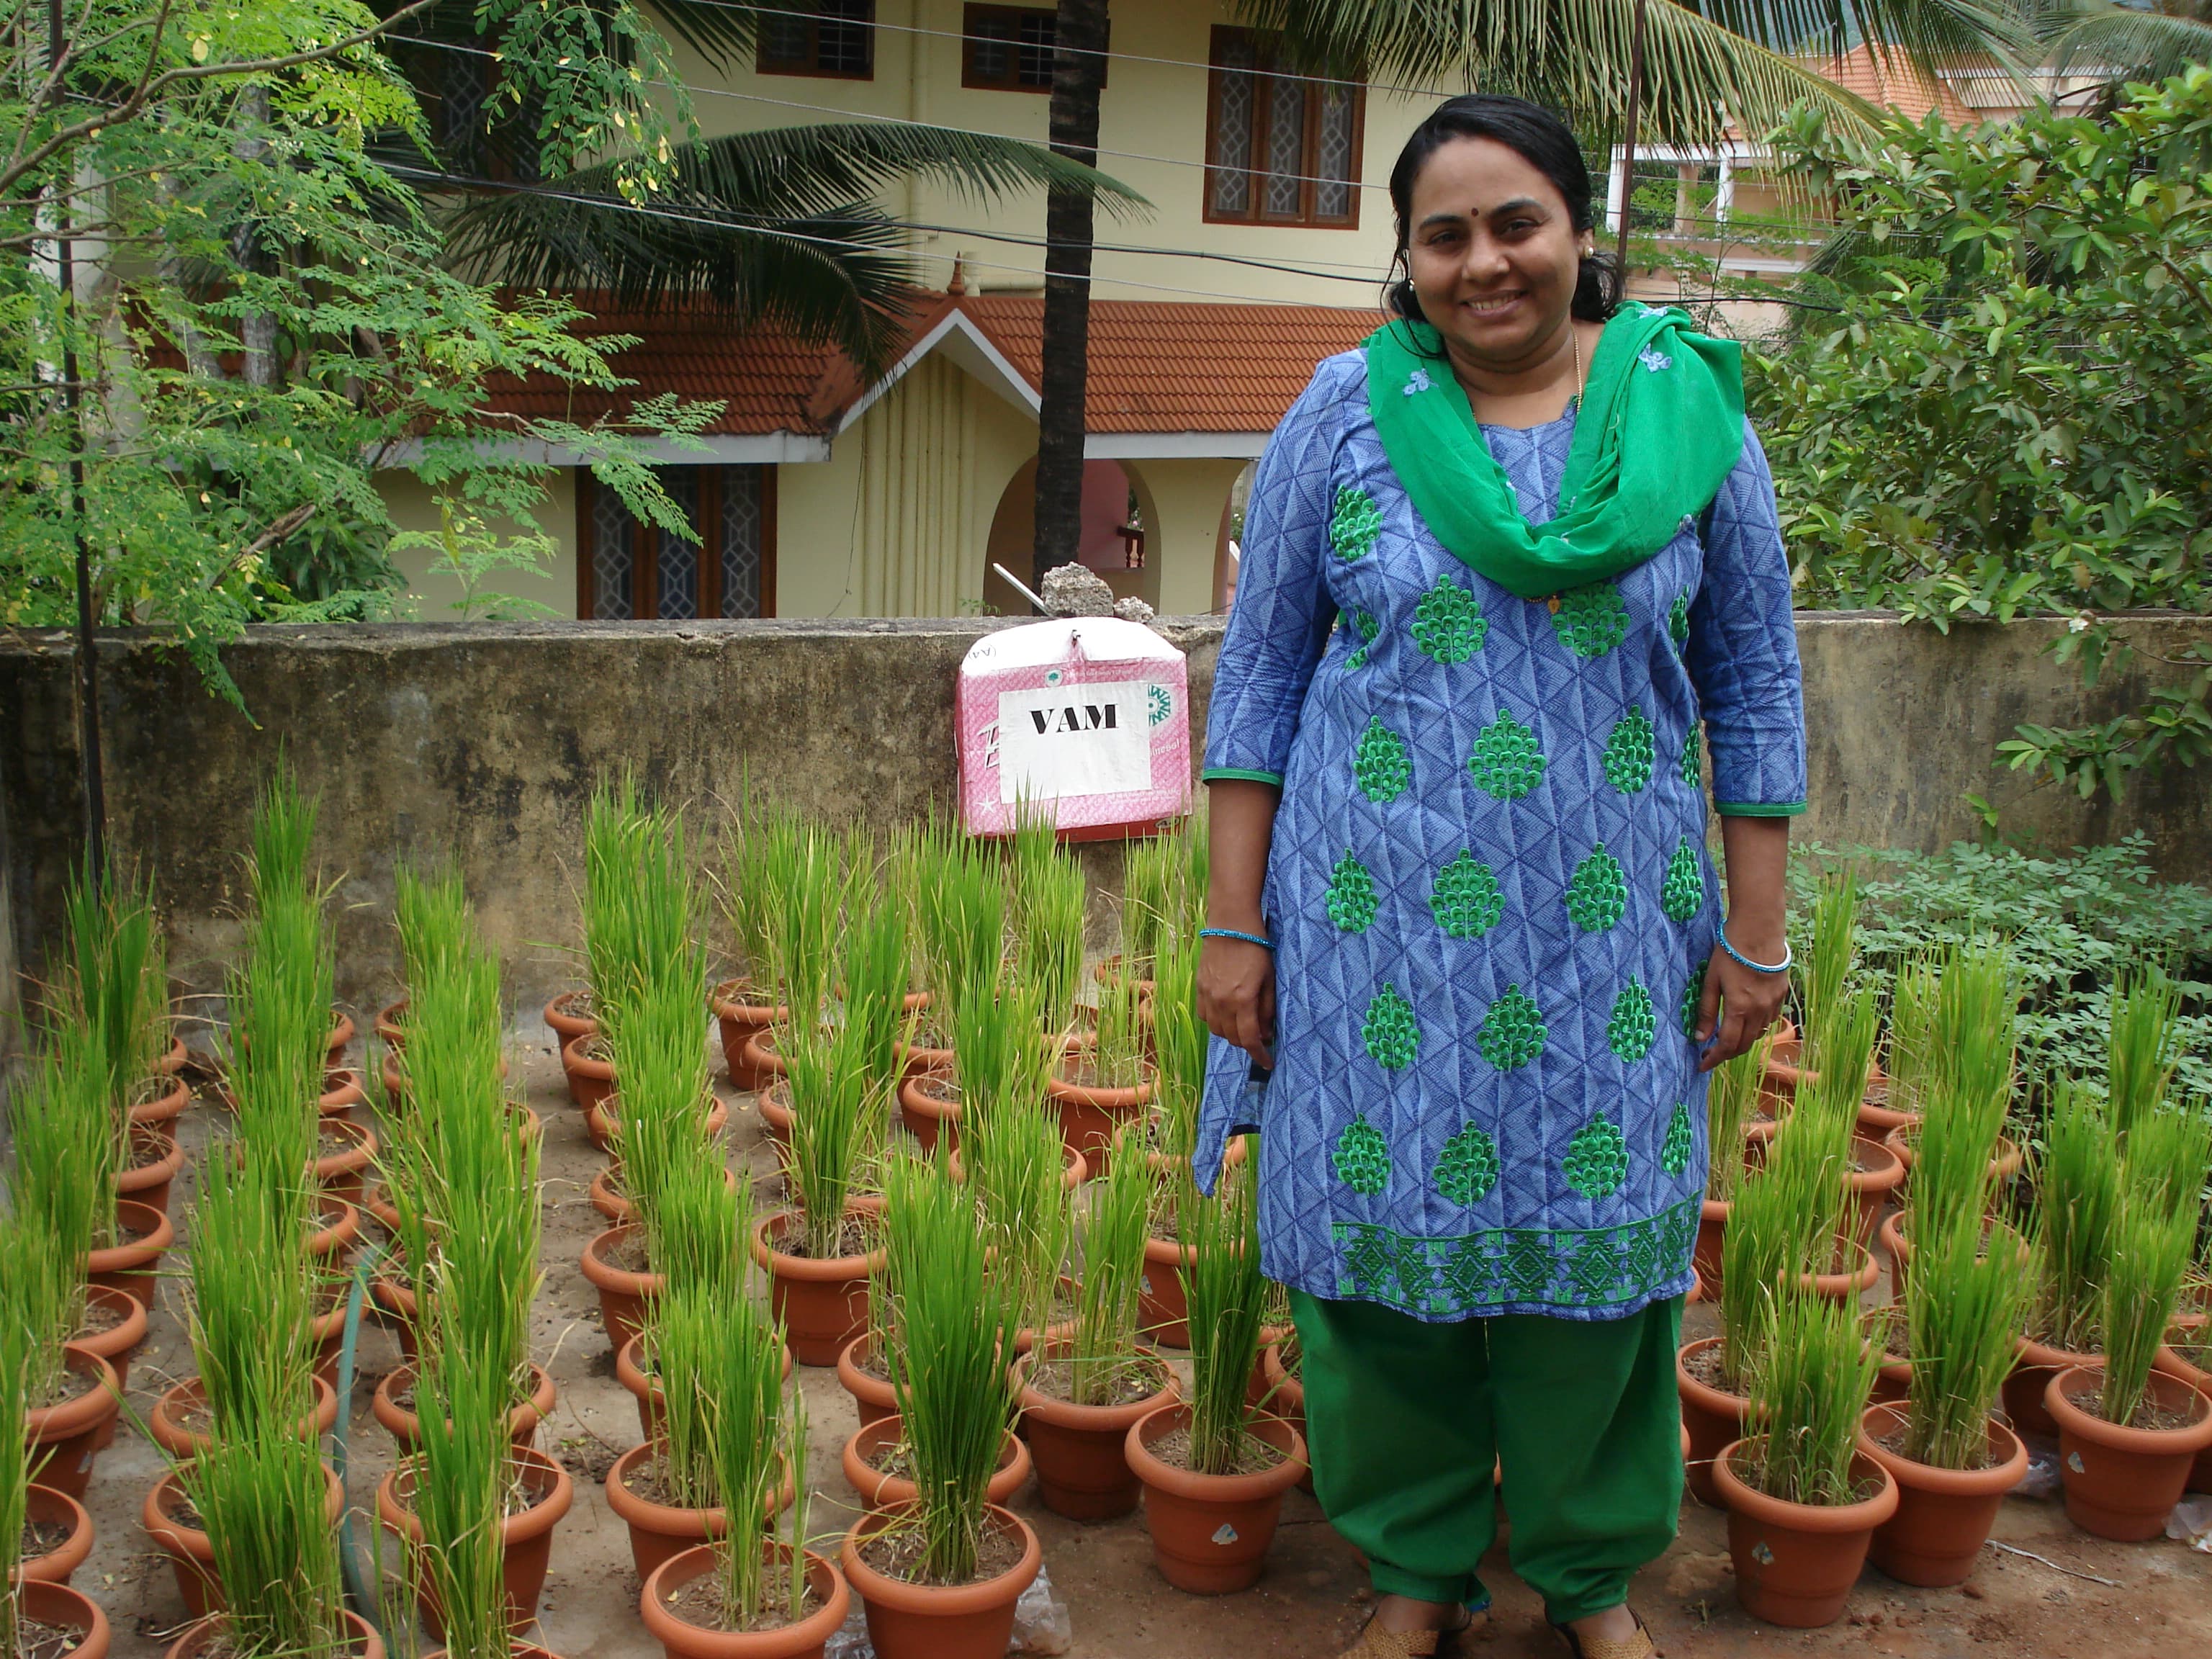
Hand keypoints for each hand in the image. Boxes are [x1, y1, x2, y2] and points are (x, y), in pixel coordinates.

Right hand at [1198, 935, 1275, 1068]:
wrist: (1231, 924)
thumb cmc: (1257, 949)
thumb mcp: (1270, 980)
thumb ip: (1267, 1009)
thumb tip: (1266, 1034)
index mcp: (1243, 1000)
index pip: (1249, 1039)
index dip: (1260, 1055)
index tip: (1268, 1063)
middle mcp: (1222, 1002)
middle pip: (1232, 1038)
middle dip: (1247, 1043)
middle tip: (1260, 1037)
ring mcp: (1207, 995)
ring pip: (1216, 1030)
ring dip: (1231, 1034)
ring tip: (1243, 1026)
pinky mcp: (1199, 988)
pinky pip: (1204, 1016)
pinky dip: (1216, 1022)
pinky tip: (1226, 1015)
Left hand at [1695, 936, 1788, 1071]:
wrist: (1760, 930)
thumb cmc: (1730, 952)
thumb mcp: (1711, 980)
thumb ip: (1706, 1011)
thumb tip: (1700, 1038)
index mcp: (1740, 1008)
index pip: (1728, 1046)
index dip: (1714, 1059)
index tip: (1702, 1065)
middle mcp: (1760, 1011)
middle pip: (1745, 1045)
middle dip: (1727, 1054)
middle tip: (1711, 1054)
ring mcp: (1773, 1004)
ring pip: (1758, 1034)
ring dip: (1742, 1041)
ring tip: (1725, 1037)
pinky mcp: (1781, 995)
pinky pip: (1768, 1020)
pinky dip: (1755, 1027)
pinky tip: (1744, 1020)